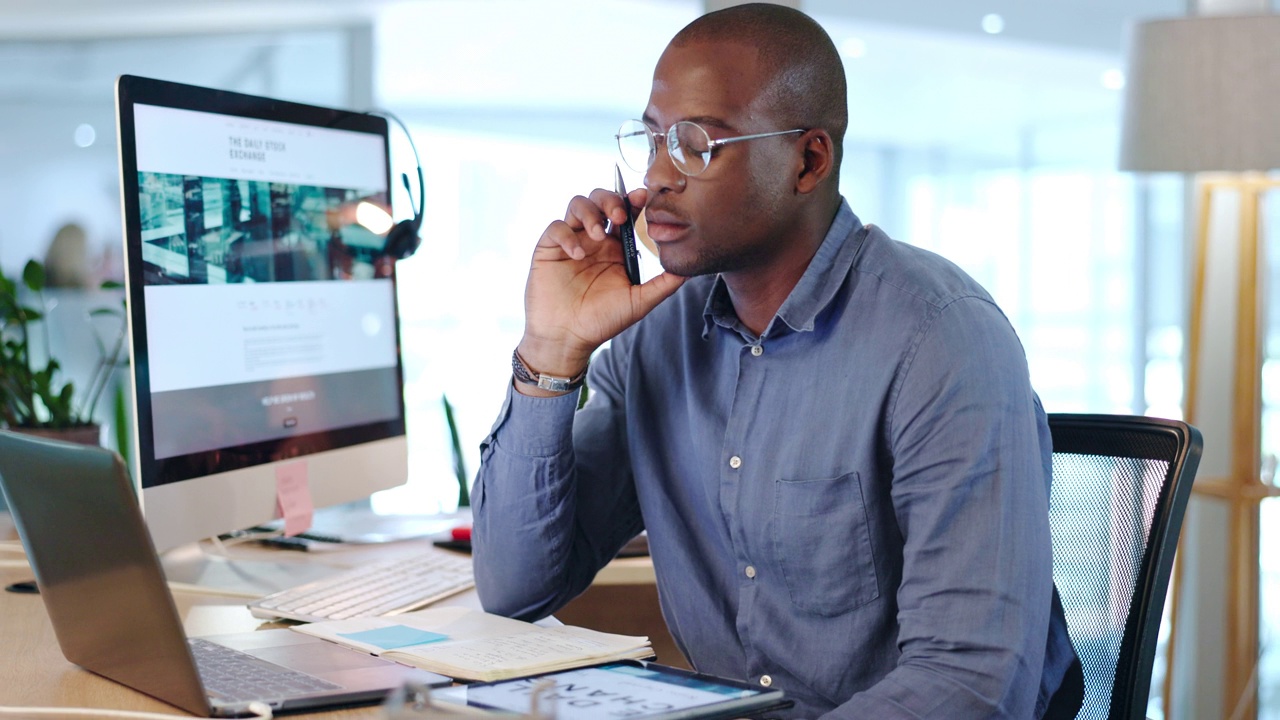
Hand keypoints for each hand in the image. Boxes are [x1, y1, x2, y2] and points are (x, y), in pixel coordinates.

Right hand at [517, 187, 685, 384]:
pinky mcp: (549, 248)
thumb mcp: (638, 302)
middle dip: (611, 199)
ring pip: (578, 204)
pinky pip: (557, 227)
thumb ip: (663, 284)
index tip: (644, 198)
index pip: (626, 212)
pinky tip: (577, 254)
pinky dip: (568, 234)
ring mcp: (571, 241)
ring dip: (590, 213)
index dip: (633, 200)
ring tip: (599, 234)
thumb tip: (690, 269)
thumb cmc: (601, 321)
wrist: (567, 338)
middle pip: (601, 199)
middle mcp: (593, 239)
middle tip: (620, 215)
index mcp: (615, 247)